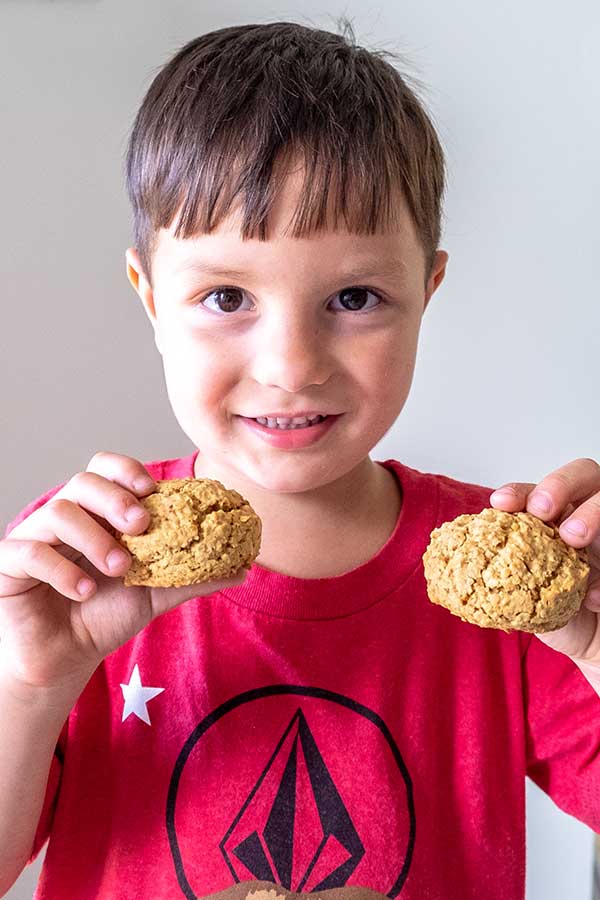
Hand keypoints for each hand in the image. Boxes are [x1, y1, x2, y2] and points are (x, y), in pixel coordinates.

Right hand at [0, 452, 245, 694]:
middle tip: (142, 525)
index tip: (153, 490)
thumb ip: (194, 576)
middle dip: (116, 498)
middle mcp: (66, 517)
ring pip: (58, 511)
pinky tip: (82, 591)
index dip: (127, 471)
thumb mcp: (156, 594)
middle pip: (83, 481)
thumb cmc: (105, 615)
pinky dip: (60, 568)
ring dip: (94, 537)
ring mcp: (35, 538)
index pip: (106, 470)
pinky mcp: (9, 566)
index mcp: (98, 514)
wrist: (66, 658)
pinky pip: (28, 551)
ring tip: (118, 568)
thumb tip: (244, 567)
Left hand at [490, 457, 599, 669]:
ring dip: (591, 513)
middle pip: (584, 473)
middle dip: (559, 485)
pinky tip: (593, 599)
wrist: (594, 639)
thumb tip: (446, 575)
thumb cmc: (555, 606)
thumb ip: (498, 571)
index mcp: (557, 513)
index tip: (500, 505)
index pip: (538, 489)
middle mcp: (587, 512)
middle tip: (542, 511)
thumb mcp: (522, 590)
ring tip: (574, 538)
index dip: (520, 491)